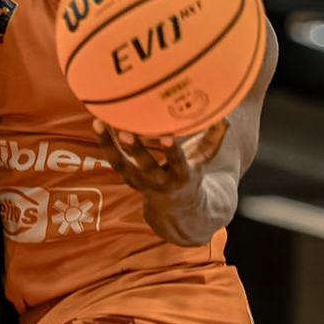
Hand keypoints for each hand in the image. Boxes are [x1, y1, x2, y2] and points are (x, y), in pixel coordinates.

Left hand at [92, 118, 229, 215]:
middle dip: (136, 150)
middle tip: (125, 132)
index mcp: (181, 177)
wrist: (176, 208)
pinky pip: (114, 160)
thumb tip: (224, 115)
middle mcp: (159, 181)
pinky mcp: (128, 177)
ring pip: (122, 164)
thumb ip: (214, 138)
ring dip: (109, 144)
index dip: (172, 152)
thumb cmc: (192, 174)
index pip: (177, 164)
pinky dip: (106, 143)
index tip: (167, 137)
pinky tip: (99, 123)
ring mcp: (140, 181)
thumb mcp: (205, 160)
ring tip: (99, 122)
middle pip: (145, 166)